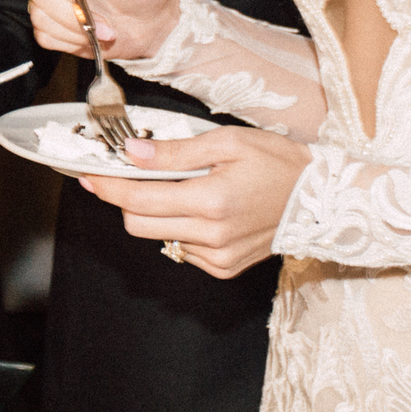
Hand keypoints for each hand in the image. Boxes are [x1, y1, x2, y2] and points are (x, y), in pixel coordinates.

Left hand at [77, 125, 310, 278]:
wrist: (321, 200)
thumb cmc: (278, 162)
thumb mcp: (228, 142)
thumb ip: (176, 151)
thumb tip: (132, 153)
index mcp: (211, 201)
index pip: (138, 198)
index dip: (108, 186)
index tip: (89, 174)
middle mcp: (211, 236)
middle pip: (138, 223)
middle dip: (128, 199)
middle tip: (136, 174)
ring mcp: (217, 257)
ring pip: (158, 237)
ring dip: (157, 213)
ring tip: (186, 190)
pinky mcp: (223, 269)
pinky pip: (181, 249)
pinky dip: (180, 229)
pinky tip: (204, 212)